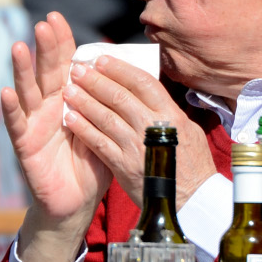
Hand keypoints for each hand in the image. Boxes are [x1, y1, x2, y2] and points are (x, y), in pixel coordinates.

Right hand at [4, 12, 111, 261]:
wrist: (79, 201)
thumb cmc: (93, 160)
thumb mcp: (106, 125)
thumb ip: (108, 101)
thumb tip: (128, 70)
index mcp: (68, 97)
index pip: (64, 63)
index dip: (60, 41)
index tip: (56, 17)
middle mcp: (48, 105)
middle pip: (45, 71)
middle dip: (44, 47)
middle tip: (44, 24)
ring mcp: (34, 123)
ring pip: (27, 91)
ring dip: (22, 70)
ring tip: (19, 47)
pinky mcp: (25, 145)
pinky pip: (17, 125)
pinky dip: (10, 109)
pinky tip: (6, 92)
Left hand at [64, 54, 216, 207]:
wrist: (193, 201)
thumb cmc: (192, 165)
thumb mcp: (188, 130)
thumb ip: (167, 111)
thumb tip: (149, 92)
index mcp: (170, 115)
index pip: (142, 82)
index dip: (119, 69)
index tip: (101, 59)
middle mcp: (152, 127)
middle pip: (120, 97)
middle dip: (96, 81)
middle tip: (77, 69)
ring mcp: (136, 147)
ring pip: (106, 117)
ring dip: (85, 102)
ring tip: (68, 90)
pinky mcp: (124, 167)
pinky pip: (99, 143)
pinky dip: (83, 129)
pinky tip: (70, 118)